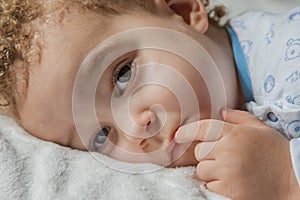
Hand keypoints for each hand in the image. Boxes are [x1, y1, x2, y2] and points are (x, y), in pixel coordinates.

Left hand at [175, 110, 299, 199]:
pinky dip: (216, 185)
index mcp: (234, 134)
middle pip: (199, 153)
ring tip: (228, 171)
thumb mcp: (260, 128)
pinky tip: (231, 182)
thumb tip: (221, 111)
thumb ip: (238, 118)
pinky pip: (209, 186)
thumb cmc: (275, 151)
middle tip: (222, 158)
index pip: (202, 129)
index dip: (186, 132)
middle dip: (206, 155)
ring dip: (209, 171)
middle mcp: (228, 151)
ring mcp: (228, 172)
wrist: (293, 179)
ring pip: (201, 170)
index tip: (178, 136)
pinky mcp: (229, 191)